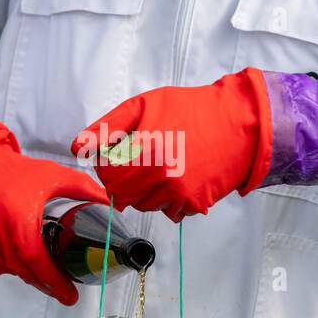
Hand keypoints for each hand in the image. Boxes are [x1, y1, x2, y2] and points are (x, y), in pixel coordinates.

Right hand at [0, 117, 107, 304]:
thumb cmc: (15, 170)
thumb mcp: (53, 175)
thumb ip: (86, 190)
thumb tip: (112, 205)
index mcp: (19, 222)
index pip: (39, 265)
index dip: (56, 284)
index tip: (71, 296)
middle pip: (25, 272)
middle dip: (44, 282)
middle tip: (60, 285)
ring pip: (8, 270)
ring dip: (24, 271)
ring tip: (37, 262)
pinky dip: (5, 263)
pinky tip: (13, 250)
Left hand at [71, 68, 271, 221]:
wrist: (239, 124)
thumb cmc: (191, 109)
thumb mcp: (144, 105)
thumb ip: (107, 127)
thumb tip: (78, 148)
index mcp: (143, 151)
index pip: (106, 174)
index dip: (108, 163)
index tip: (118, 153)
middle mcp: (159, 177)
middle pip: (122, 195)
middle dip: (124, 180)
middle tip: (139, 161)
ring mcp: (177, 194)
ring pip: (143, 205)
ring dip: (145, 191)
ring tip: (162, 166)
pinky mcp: (193, 204)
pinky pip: (168, 212)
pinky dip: (168, 200)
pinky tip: (179, 178)